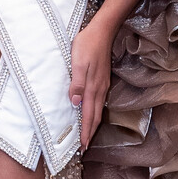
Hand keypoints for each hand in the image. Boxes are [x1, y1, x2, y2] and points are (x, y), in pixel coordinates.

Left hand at [69, 15, 113, 150]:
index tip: (82, 146)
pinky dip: (95, 112)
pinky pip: (99, 101)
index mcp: (92, 88)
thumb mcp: (78, 63)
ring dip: (93, 124)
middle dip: (90, 133)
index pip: (88, 115)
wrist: (102, 31)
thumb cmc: (87, 45)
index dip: (85, 131)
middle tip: (84, 147)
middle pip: (95, 116)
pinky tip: (92, 112)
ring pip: (98, 110)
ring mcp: (102, 85)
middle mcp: (99, 89)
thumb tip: (75, 104)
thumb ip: (77, 83)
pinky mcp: (103, 79)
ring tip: (88, 134)